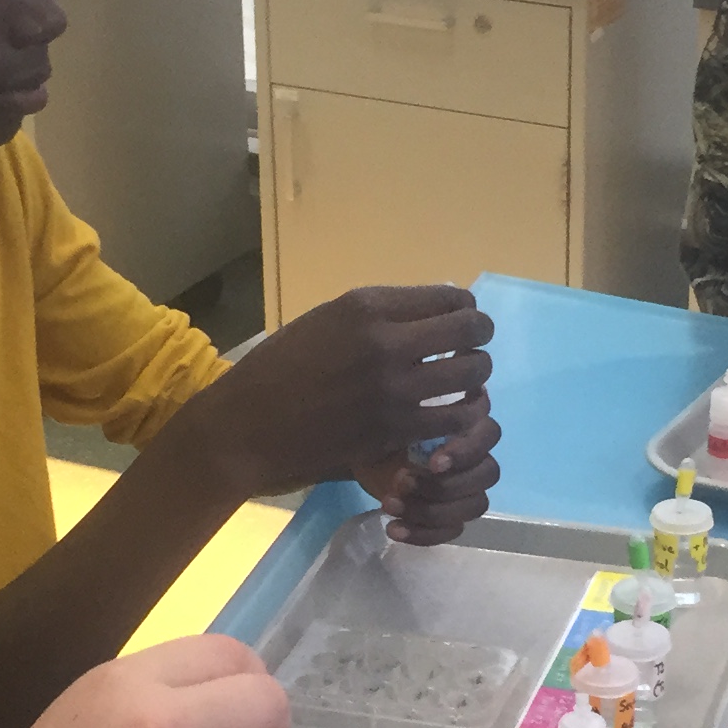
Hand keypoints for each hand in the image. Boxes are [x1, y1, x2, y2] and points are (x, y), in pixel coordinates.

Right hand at [174, 285, 496, 512]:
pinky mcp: (394, 429)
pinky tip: (448, 417)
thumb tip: (429, 311)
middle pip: (470, 330)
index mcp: (366, 305)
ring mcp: (393, 387)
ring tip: (462, 386)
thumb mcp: (326, 322)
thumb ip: (377, 316)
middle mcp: (386, 340)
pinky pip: (454, 418)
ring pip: (471, 375)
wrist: (248, 425)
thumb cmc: (281, 369)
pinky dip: (461, 417)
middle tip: (469, 352)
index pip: (449, 297)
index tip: (459, 324)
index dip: (465, 311)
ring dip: (474, 380)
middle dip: (478, 340)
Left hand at [354, 409, 502, 545]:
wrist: (362, 455)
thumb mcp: (393, 417)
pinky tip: (394, 528)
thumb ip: (419, 418)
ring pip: (474, 506)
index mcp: (466, 426)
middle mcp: (474, 457)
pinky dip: (422, 533)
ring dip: (430, 511)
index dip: (465, 453)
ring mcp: (467, 490)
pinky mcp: (452, 517)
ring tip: (389, 504)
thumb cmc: (384, 430)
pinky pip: (452, 531)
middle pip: (487, 475)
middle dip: (444, 485)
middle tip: (402, 482)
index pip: (489, 435)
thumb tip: (440, 413)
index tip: (432, 463)